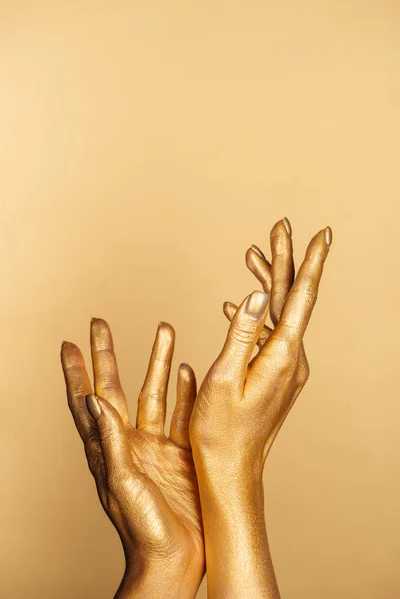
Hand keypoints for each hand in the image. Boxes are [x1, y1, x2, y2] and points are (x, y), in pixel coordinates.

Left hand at [61, 319, 203, 598]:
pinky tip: (188, 371)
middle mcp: (130, 440)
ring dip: (158, 362)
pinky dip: (186, 390)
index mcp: (109, 447)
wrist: (175, 558)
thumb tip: (92, 399)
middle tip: (102, 323)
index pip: (86, 399)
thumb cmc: (142, 529)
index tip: (68, 343)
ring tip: (165, 330)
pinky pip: (184, 412)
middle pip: (116, 385)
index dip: (76, 371)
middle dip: (109, 353)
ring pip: (155, 392)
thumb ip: (110, 441)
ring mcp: (157, 444)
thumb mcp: (122, 482)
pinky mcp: (182, 452)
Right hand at [189, 220, 331, 597]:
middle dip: (284, 260)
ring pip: (280, 313)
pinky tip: (237, 308)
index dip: (309, 262)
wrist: (230, 471)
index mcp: (281, 356)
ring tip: (252, 255)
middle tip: (279, 227)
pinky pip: (270, 334)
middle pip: (291, 298)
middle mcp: (292, 359)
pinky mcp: (275, 376)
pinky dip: (256, 314)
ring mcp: (285, 368)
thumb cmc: (220, 432)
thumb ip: (242, 333)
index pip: (301, 297)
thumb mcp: (223, 378)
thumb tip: (259, 293)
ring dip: (267, 284)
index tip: (320, 233)